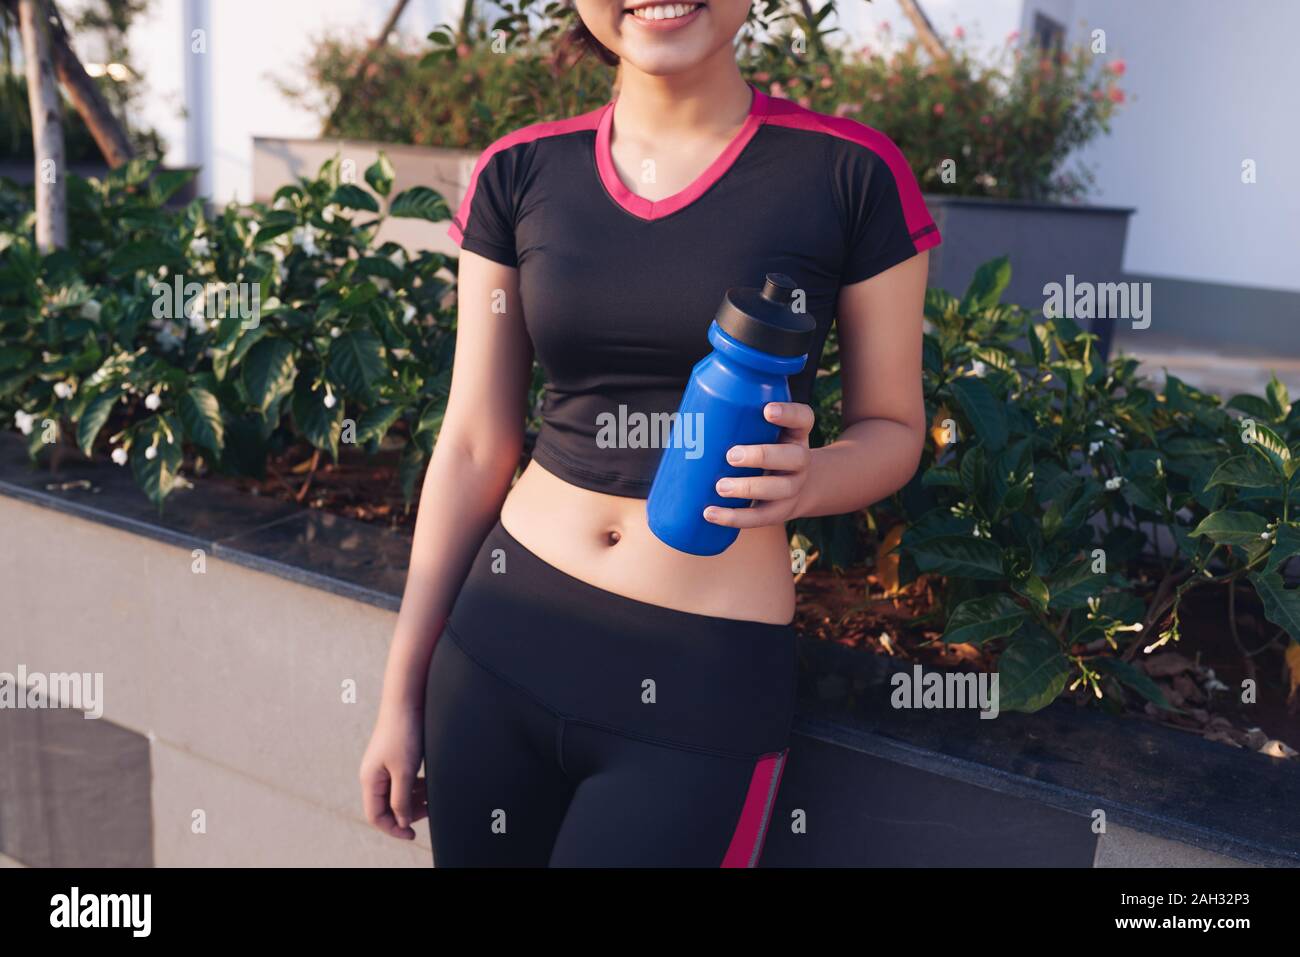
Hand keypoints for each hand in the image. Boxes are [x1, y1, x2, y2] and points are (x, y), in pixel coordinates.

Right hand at [360, 704, 427, 839]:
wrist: (406, 700)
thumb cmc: (403, 733)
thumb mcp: (404, 771)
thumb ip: (401, 799)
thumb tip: (402, 821)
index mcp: (370, 780)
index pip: (376, 816)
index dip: (394, 828)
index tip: (413, 834)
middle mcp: (373, 775)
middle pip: (387, 806)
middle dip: (408, 812)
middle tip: (429, 810)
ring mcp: (383, 765)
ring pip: (397, 793)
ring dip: (414, 798)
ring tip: (432, 796)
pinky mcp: (393, 757)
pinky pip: (402, 780)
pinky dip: (415, 785)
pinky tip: (427, 782)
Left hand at [703, 401, 813, 529]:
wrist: (789, 487)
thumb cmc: (761, 450)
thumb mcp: (760, 433)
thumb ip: (733, 422)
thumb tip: (680, 416)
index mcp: (795, 434)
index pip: (803, 419)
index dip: (789, 414)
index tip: (766, 410)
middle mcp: (800, 460)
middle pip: (794, 457)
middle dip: (762, 456)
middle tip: (731, 455)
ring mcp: (793, 487)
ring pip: (780, 488)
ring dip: (748, 488)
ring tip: (720, 487)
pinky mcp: (779, 512)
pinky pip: (760, 517)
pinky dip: (734, 517)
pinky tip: (711, 514)